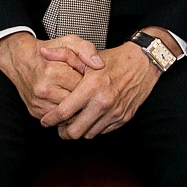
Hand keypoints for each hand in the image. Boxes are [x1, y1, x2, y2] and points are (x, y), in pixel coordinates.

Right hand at [0, 30, 91, 120]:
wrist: (21, 59)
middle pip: (77, 103)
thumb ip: (86, 49)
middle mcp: (43, 89)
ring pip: (68, 115)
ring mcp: (38, 103)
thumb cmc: (48, 50)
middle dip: (84, 97)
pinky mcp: (35, 112)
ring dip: (76, 108)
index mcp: (53, 72)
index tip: (88, 77)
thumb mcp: (69, 42)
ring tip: (76, 94)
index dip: (89, 82)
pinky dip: (65, 114)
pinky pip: (58, 120)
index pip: (83, 87)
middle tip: (84, 87)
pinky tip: (66, 100)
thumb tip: (100, 65)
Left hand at [38, 39, 159, 139]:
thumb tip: (42, 52)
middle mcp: (103, 102)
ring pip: (89, 134)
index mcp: (92, 86)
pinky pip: (103, 131)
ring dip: (79, 130)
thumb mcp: (87, 53)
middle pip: (75, 131)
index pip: (64, 112)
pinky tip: (90, 117)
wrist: (143, 63)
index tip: (45, 121)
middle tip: (59, 126)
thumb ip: (62, 54)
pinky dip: (94, 127)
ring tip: (74, 121)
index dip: (50, 120)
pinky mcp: (123, 118)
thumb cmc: (114, 58)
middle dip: (63, 132)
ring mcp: (115, 112)